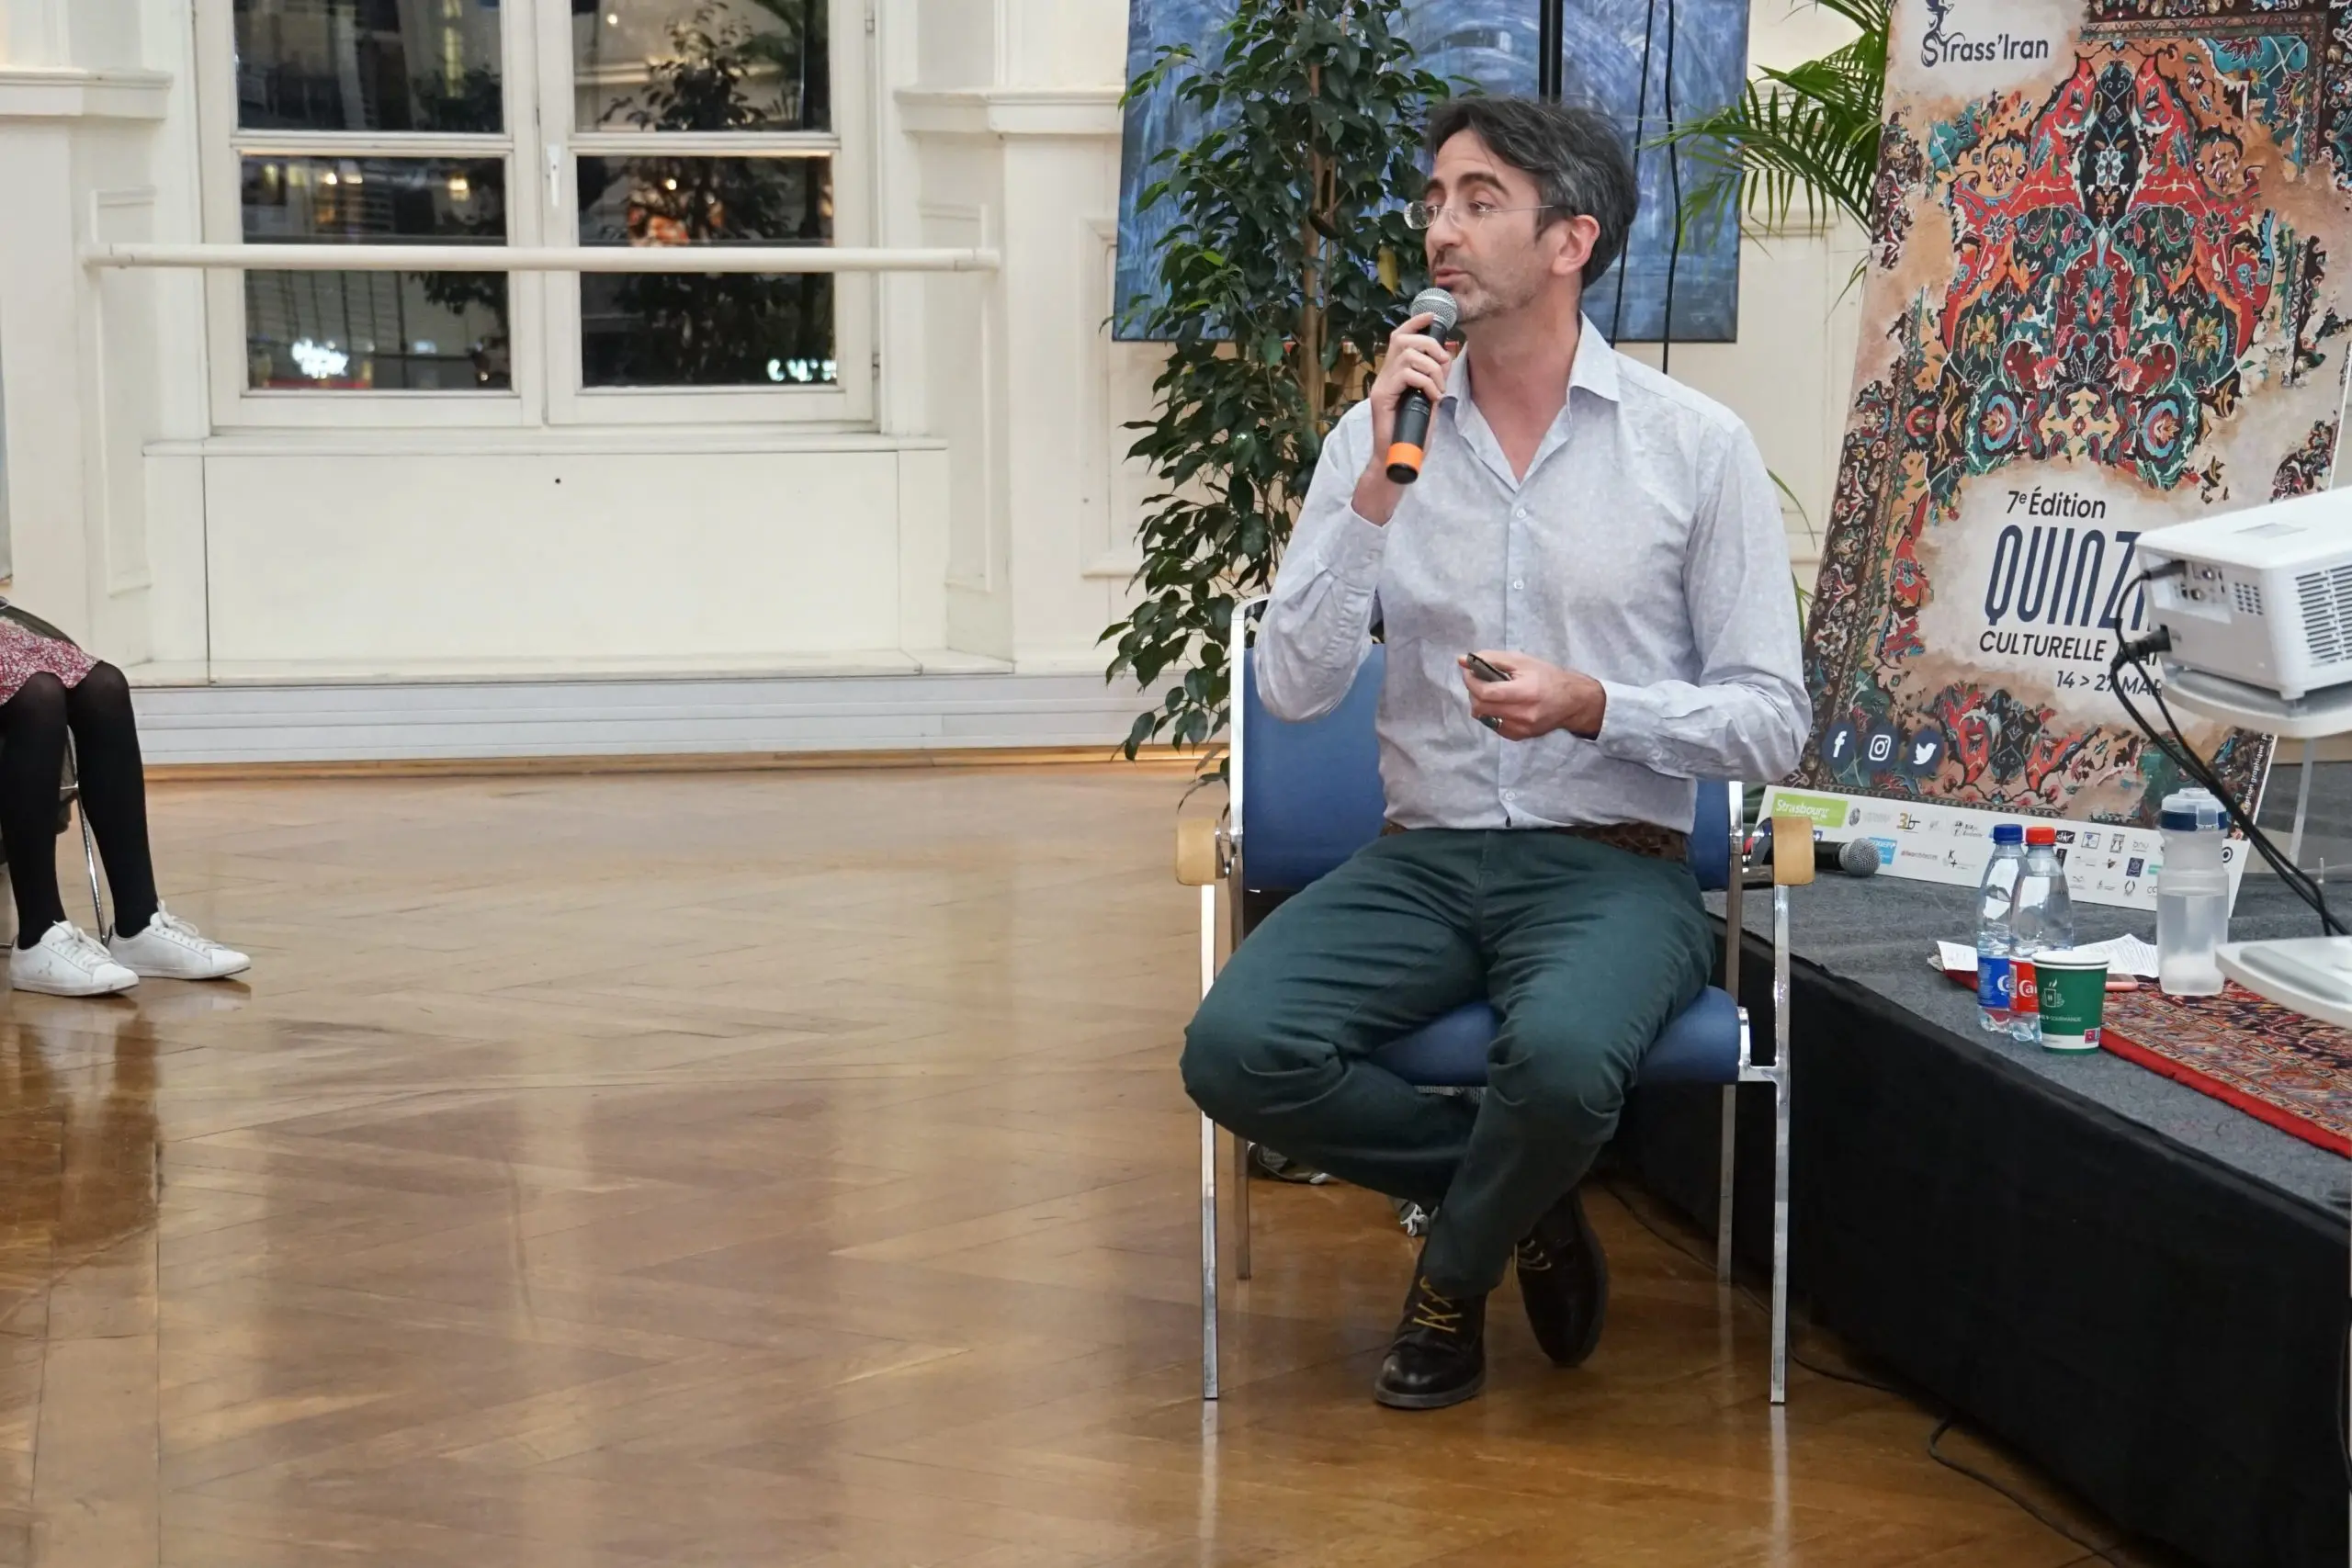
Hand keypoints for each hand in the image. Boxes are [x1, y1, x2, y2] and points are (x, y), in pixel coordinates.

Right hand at [1352, 313, 1454, 524]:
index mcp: (1394, 373)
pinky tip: (1432, 398)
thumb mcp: (1428, 398)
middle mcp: (1384, 376)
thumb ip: (1434, 378)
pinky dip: (1427, 383)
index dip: (1416, 322)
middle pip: (1404, 339)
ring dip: (1432, 369)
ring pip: (1409, 355)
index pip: (1400, 336)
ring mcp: (1382, 386)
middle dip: (1431, 346)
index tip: (1433, 317)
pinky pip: (1408, 375)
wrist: (1395, 458)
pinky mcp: (1382, 397)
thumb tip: (1446, 356)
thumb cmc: (1412, 432)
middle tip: (1443, 367)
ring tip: (1438, 389)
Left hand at [1460, 652, 1606, 741]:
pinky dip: (1490, 714)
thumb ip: (1491, 659)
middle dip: (1473, 692)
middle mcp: (1523, 714)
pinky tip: (1501, 704)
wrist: (1573, 701)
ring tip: (1491, 692)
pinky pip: (1494, 726)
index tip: (1469, 672)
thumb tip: (1462, 659)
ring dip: (1480, 703)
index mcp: (1525, 692)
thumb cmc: (1548, 676)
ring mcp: (1521, 728)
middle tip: (1478, 681)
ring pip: (1484, 718)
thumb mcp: (1522, 661)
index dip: (1470, 681)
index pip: (1486, 692)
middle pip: (1481, 707)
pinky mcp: (1520, 736)